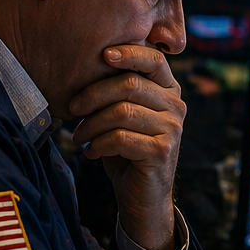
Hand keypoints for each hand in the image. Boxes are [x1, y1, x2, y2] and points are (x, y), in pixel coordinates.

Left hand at [69, 44, 185, 249]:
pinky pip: (120, 138)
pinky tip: (90, 152)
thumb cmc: (128, 149)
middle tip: (72, 108)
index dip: (129, 53)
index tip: (103, 55)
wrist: (143, 196)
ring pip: (121, 112)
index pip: (154, 59)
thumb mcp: (124, 114)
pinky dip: (98, 144)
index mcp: (169, 89)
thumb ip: (118, 90)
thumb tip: (84, 65)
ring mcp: (173, 128)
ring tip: (78, 136)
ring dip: (91, 124)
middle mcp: (176, 105)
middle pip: (130, 84)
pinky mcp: (163, 151)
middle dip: (93, 94)